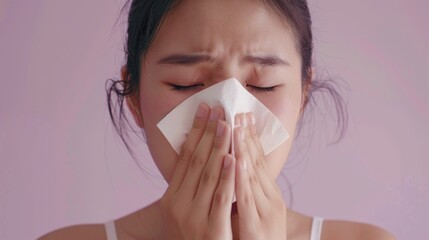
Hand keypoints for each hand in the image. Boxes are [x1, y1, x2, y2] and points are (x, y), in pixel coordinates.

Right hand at [159, 103, 234, 239]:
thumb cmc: (193, 238)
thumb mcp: (185, 212)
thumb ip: (191, 188)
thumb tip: (200, 156)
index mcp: (171, 199)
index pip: (185, 159)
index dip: (195, 134)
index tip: (204, 111)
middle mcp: (178, 206)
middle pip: (196, 162)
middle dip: (208, 134)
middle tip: (217, 109)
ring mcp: (194, 218)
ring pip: (208, 175)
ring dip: (218, 147)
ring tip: (227, 124)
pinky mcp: (212, 230)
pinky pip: (221, 198)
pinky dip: (228, 176)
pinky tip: (233, 157)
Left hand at [233, 112, 287, 239]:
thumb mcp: (256, 213)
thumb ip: (248, 192)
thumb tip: (233, 168)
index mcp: (271, 196)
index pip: (259, 161)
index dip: (251, 138)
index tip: (243, 116)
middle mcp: (272, 201)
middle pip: (257, 162)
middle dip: (246, 135)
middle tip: (239, 111)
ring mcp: (266, 213)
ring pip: (252, 175)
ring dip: (243, 148)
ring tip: (236, 124)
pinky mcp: (256, 227)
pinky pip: (245, 198)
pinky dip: (240, 177)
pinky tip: (236, 159)